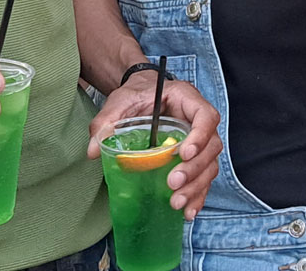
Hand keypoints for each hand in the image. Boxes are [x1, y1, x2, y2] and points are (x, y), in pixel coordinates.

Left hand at [87, 73, 222, 218]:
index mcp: (187, 99)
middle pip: (211, 146)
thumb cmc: (136, 94)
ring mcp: (199, 141)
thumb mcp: (121, 102)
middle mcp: (198, 120)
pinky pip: (203, 178)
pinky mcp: (194, 159)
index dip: (200, 135)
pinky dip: (197, 195)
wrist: (141, 95)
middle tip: (173, 183)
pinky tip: (188, 211)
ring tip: (176, 202)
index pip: (206, 116)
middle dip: (194, 169)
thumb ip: (107, 121)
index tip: (185, 152)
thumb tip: (94, 150)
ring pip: (209, 165)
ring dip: (196, 186)